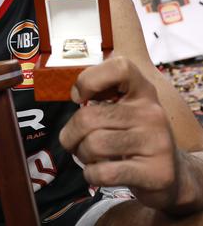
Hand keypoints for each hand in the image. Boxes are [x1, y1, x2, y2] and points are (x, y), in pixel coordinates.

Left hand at [59, 57, 179, 210]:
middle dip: (71, 134)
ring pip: (94, 145)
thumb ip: (100, 96)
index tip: (80, 99)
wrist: (171, 173)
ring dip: (82, 155)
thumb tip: (77, 96)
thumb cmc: (132, 135)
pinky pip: (103, 172)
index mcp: (142, 90)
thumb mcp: (123, 108)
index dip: (89, 80)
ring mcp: (157, 142)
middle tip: (74, 141)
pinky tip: (98, 172)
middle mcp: (152, 112)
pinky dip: (91, 174)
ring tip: (90, 156)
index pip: (119, 67)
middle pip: (88, 117)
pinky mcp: (156, 173)